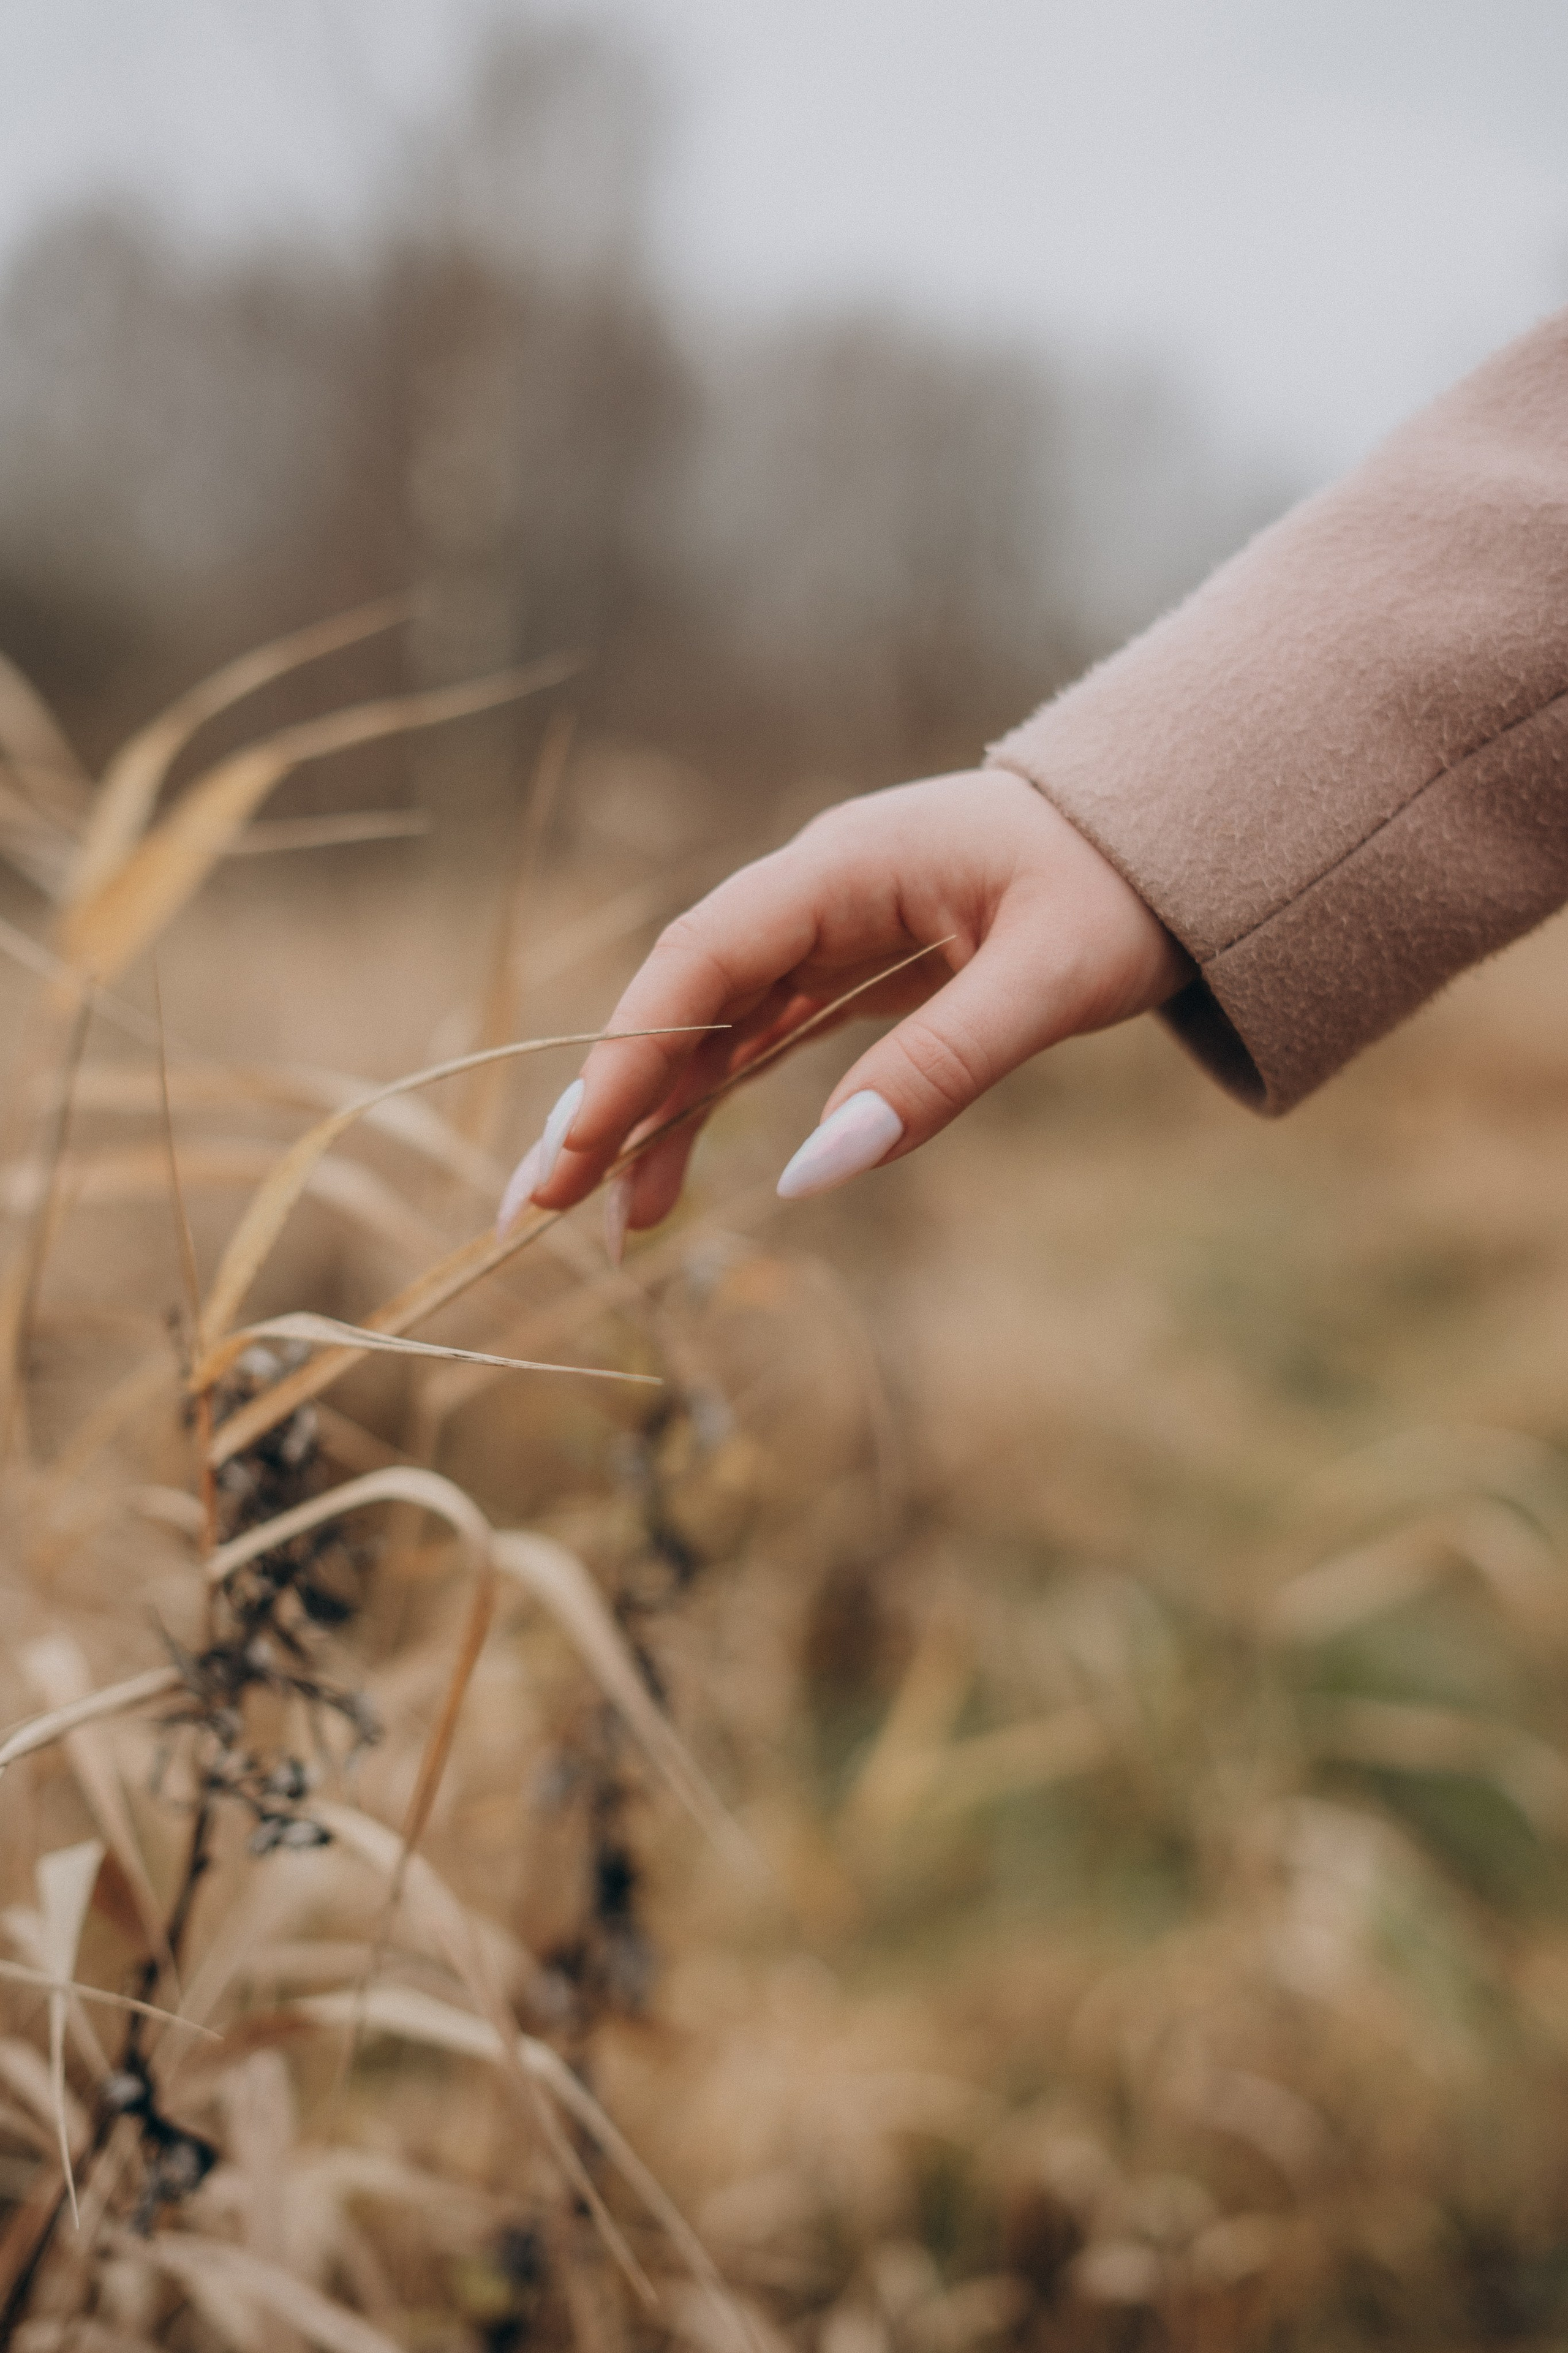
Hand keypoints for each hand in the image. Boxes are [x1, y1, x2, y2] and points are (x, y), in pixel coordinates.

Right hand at [498, 768, 1191, 1249]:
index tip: (580, 1139)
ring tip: (604, 1221)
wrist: (1173, 846)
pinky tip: (668, 1178)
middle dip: (607, 1097)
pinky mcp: (845, 978)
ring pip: (706, 1031)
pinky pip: (752, 1046)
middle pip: (680, 998)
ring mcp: (823, 937)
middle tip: (536, 1203)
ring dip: (648, 1118)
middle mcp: (813, 896)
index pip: (704, 957)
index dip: (632, 1048)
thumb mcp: (1050, 981)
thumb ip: (937, 1070)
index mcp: (844, 867)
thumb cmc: (1120, 891)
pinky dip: (707, 1108)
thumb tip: (816, 1174)